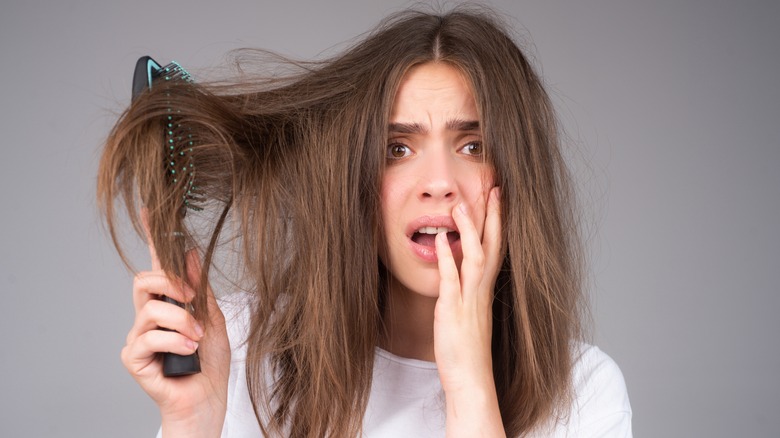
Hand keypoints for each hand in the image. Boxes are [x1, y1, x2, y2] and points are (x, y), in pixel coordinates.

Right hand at [120, 210, 229, 435]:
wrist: (207, 398)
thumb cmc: (210, 362)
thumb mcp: (212, 319)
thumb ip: (198, 289)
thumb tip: (189, 253)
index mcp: (168, 302)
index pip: (156, 265)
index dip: (153, 238)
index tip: (151, 209)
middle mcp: (148, 315)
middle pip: (144, 280)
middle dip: (171, 284)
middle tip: (193, 300)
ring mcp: (138, 336)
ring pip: (149, 308)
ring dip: (181, 320)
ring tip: (197, 338)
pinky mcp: (133, 357)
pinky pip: (149, 336)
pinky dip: (174, 341)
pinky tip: (188, 352)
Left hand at [434, 187, 505, 436]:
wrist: (472, 381)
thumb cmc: (468, 352)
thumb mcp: (469, 317)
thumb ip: (465, 294)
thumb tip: (458, 275)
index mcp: (485, 292)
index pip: (497, 250)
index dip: (498, 224)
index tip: (498, 199)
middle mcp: (481, 292)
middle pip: (494, 246)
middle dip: (494, 216)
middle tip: (495, 188)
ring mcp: (469, 300)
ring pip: (477, 257)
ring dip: (471, 229)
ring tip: (462, 205)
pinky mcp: (454, 311)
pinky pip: (453, 279)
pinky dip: (448, 257)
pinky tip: (442, 238)